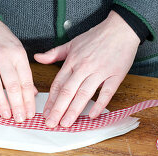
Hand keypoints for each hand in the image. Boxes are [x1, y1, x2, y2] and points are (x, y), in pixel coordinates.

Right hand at [0, 17, 36, 122]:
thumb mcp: (18, 52)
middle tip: (20, 119)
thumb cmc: (3, 41)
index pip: (26, 81)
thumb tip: (32, 94)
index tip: (30, 113)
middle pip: (12, 86)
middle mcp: (2, 57)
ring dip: (2, 104)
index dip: (28, 100)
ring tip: (7, 116)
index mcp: (18, 55)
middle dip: (18, 105)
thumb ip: (25, 73)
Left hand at [34, 11, 139, 127]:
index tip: (45, 113)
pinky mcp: (115, 75)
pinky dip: (100, 104)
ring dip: (74, 110)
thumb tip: (37, 58)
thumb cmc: (96, 36)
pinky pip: (107, 92)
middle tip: (50, 124)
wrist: (120, 28)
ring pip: (84, 94)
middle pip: (68, 91)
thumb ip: (54, 53)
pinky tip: (92, 115)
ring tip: (66, 123)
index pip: (58, 84)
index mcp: (72, 61)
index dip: (51, 100)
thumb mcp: (72, 43)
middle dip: (58, 109)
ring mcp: (100, 71)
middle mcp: (84, 67)